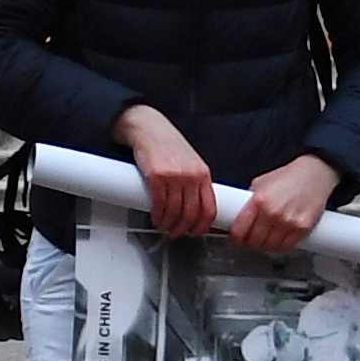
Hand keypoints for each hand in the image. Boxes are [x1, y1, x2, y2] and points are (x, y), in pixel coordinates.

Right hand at [116, 105, 219, 239]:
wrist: (150, 128)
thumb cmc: (168, 145)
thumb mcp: (191, 162)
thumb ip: (195, 182)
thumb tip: (195, 207)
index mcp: (203, 174)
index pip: (209, 208)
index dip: (203, 226)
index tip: (196, 232)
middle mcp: (191, 176)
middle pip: (191, 214)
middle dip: (183, 229)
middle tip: (176, 232)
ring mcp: (174, 176)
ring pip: (174, 212)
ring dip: (168, 224)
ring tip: (163, 225)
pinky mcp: (156, 176)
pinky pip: (159, 204)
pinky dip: (157, 216)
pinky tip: (156, 217)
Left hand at [236, 156, 341, 255]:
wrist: (315, 173)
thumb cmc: (289, 177)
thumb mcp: (261, 182)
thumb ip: (250, 200)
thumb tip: (238, 215)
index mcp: (259, 200)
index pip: (239, 230)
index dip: (236, 238)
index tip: (237, 239)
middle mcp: (273, 212)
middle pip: (254, 241)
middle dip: (251, 242)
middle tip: (252, 240)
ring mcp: (288, 222)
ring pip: (270, 247)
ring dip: (266, 246)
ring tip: (266, 239)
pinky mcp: (302, 228)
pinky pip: (286, 247)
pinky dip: (281, 246)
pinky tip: (279, 240)